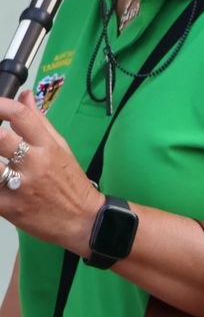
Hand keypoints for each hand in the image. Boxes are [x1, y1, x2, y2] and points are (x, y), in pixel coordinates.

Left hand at [0, 93, 102, 254]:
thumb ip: (39, 121)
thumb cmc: (71, 184)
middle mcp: (34, 163)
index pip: (20, 116)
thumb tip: (25, 96)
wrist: (83, 220)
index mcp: (48, 146)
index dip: (0, 105)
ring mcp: (20, 186)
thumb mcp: (61, 147)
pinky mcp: (8, 207)